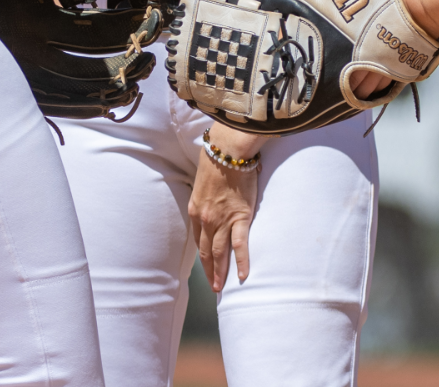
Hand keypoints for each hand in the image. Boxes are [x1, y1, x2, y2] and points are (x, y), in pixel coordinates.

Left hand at [189, 126, 261, 290]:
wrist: (228, 151)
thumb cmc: (215, 160)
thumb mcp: (202, 181)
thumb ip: (205, 195)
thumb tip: (212, 197)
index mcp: (196, 210)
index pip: (198, 239)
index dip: (202, 256)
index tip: (205, 267)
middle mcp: (206, 219)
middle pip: (206, 251)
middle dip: (209, 271)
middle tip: (214, 286)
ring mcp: (222, 220)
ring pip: (219, 252)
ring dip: (220, 272)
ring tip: (221, 287)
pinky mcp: (240, 217)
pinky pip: (240, 245)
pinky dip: (240, 262)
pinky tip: (242, 276)